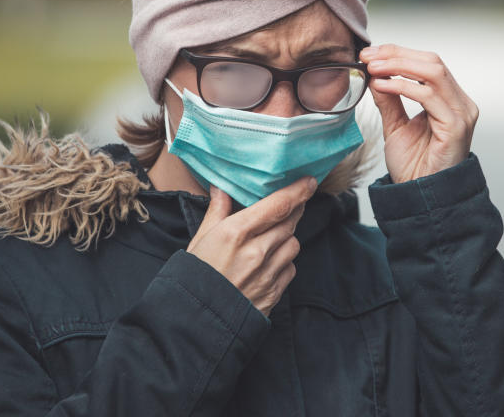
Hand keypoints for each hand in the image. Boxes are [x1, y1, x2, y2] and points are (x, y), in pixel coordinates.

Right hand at [186, 177, 314, 316]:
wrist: (195, 322)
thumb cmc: (194, 277)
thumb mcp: (200, 239)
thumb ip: (217, 210)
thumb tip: (222, 187)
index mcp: (237, 232)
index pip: (279, 205)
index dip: (298, 191)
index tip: (309, 181)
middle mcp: (257, 251)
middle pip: (290, 222)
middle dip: (294, 210)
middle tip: (293, 202)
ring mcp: (268, 273)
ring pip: (293, 244)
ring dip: (287, 236)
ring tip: (272, 236)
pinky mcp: (275, 292)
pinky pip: (291, 268)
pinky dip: (285, 261)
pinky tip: (269, 261)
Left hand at [360, 44, 478, 183]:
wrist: (420, 197)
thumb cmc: (413, 166)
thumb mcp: (395, 125)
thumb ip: (388, 99)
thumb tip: (374, 73)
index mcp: (450, 99)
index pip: (427, 62)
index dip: (398, 53)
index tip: (369, 54)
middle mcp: (460, 103)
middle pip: (432, 61)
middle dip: (397, 55)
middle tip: (368, 57)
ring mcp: (461, 113)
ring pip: (433, 72)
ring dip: (398, 66)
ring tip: (373, 68)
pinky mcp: (456, 126)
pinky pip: (428, 96)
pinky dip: (402, 86)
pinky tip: (382, 86)